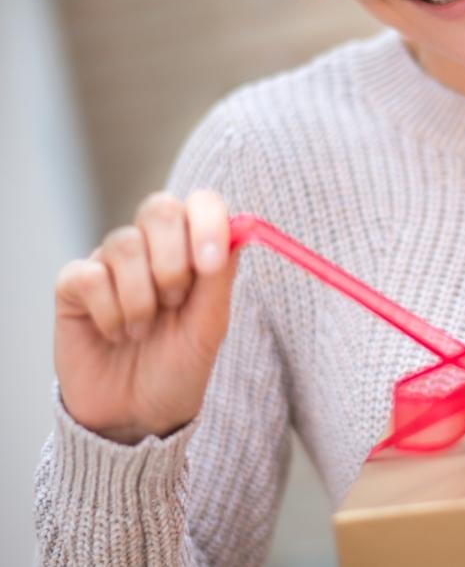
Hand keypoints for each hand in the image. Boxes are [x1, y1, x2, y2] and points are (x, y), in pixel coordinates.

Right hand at [54, 189, 240, 444]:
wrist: (137, 415)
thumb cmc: (179, 366)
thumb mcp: (209, 326)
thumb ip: (220, 278)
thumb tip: (236, 231)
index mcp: (192, 248)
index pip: (201, 203)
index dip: (207, 222)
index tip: (211, 264)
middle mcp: (152, 247)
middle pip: (159, 208)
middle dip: (172, 260)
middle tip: (176, 302)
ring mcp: (111, 262)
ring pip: (124, 245)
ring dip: (142, 298)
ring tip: (144, 331)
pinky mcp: (74, 286)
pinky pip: (89, 275)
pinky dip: (110, 312)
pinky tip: (115, 334)